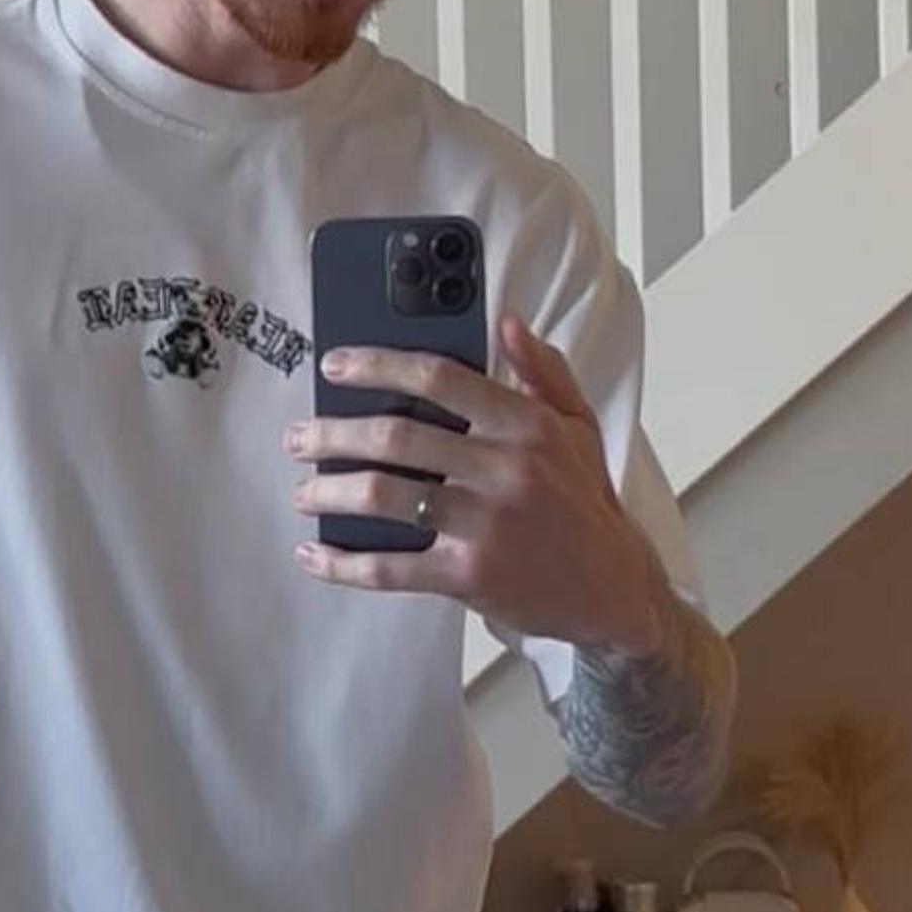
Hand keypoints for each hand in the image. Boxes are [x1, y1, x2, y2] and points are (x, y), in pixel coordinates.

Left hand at [285, 311, 663, 654]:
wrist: (612, 589)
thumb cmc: (585, 502)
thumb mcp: (577, 426)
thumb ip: (543, 370)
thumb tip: (508, 322)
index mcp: (524, 424)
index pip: (439, 378)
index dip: (378, 366)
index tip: (335, 365)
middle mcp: (502, 469)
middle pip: (397, 438)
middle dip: (333, 434)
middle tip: (299, 437)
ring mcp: (482, 525)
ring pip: (385, 498)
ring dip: (330, 492)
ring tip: (304, 491)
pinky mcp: (467, 576)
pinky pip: (389, 569)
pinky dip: (342, 563)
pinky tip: (313, 554)